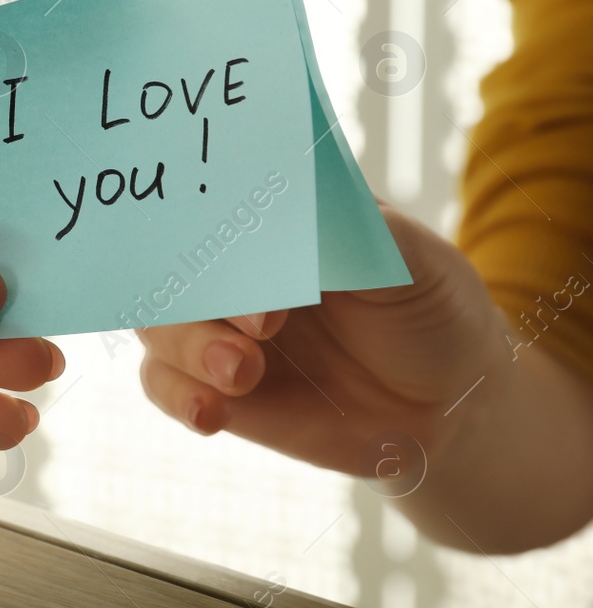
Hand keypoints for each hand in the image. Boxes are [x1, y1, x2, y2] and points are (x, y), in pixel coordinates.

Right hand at [136, 206, 501, 476]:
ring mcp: (220, 326)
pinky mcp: (215, 385)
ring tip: (242, 372)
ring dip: (188, 347)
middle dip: (201, 291)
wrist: (448, 408)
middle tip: (262, 322)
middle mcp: (236, 267)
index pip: (213, 195)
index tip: (217, 229)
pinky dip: (177, 394)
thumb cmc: (432, 313)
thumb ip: (351, 234)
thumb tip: (296, 210)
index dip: (200, 206)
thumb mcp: (412, 260)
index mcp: (276, 217)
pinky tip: (210, 412)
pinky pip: (164, 383)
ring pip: (159, 324)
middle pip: (172, 262)